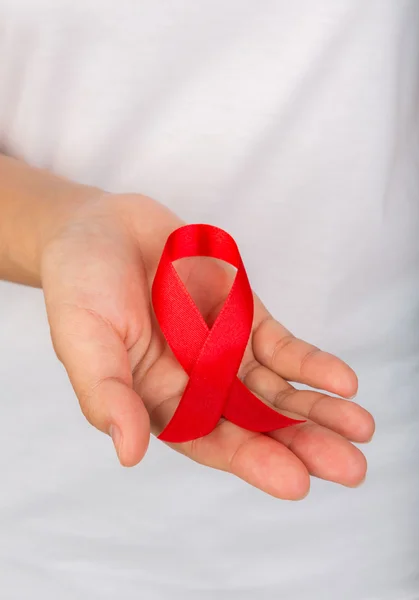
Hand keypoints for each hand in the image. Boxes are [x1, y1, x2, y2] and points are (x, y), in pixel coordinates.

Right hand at [41, 192, 374, 499]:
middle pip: (255, 423)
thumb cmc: (82, 285)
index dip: (251, 461)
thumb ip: (107, 393)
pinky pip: (282, 345)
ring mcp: (224, 350)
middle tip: (349, 467)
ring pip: (277, 389)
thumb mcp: (85, 338)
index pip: (210, 441)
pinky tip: (342, 381)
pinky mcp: (242, 316)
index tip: (295, 482)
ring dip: (318, 409)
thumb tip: (129, 452)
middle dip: (302, 444)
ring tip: (360, 428)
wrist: (101, 228)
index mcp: (158, 400)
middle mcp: (197, 383)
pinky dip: (310, 363)